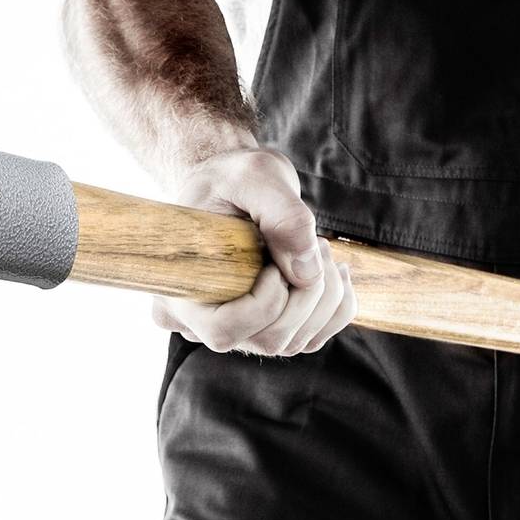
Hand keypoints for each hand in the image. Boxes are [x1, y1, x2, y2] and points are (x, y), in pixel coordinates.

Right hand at [146, 145, 359, 356]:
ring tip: (320, 246)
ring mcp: (240, 329)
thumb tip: (308, 273)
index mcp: (183, 289)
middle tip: (314, 242)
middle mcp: (206, 321)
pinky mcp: (268, 326)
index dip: (264, 302)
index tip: (274, 259)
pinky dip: (337, 306)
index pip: (225, 330)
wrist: (231, 185)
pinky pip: (313, 338)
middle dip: (307, 294)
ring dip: (326, 296)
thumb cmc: (231, 177)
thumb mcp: (255, 176)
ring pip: (296, 343)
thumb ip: (284, 216)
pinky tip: (333, 268)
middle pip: (270, 340)